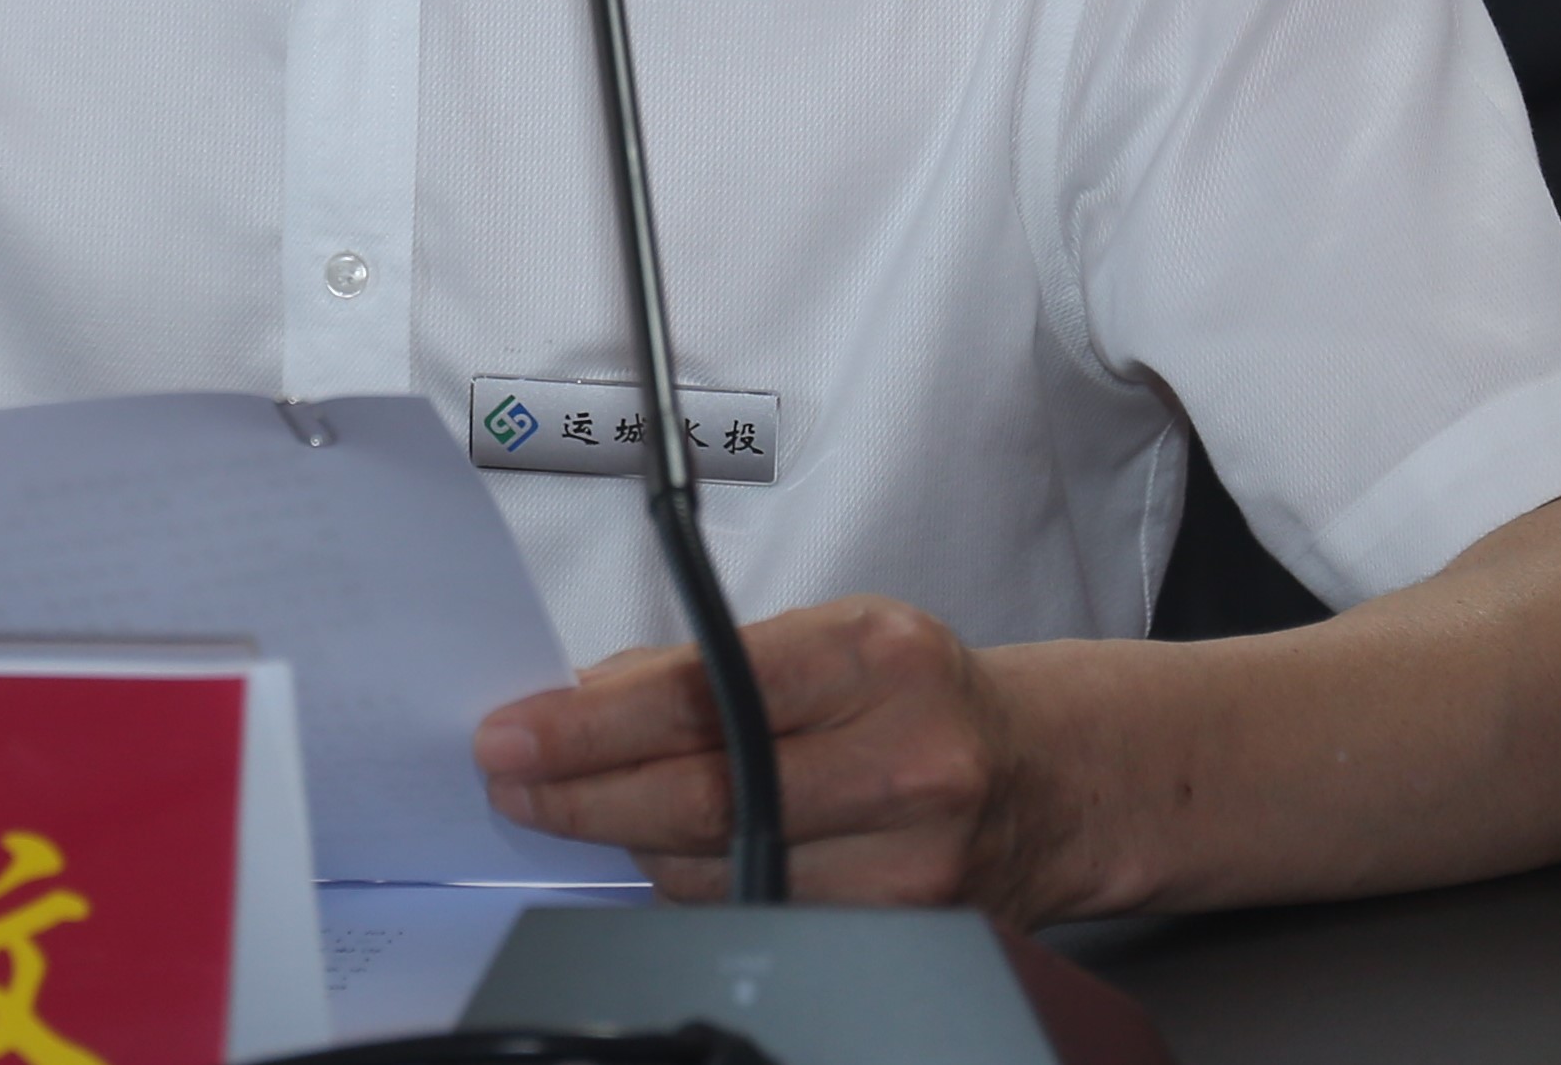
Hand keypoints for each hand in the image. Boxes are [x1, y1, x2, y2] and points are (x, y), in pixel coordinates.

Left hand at [473, 595, 1071, 919]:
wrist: (1047, 775)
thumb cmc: (917, 691)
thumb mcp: (824, 633)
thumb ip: (704, 662)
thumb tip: (581, 700)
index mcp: (874, 656)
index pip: (702, 695)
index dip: (592, 725)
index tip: (515, 733)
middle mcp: (904, 757)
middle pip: (704, 797)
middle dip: (583, 793)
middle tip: (512, 779)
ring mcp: (913, 858)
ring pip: (721, 869)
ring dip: (633, 840)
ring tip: (590, 805)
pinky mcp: (909, 928)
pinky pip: (761, 912)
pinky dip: (697, 882)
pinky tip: (670, 849)